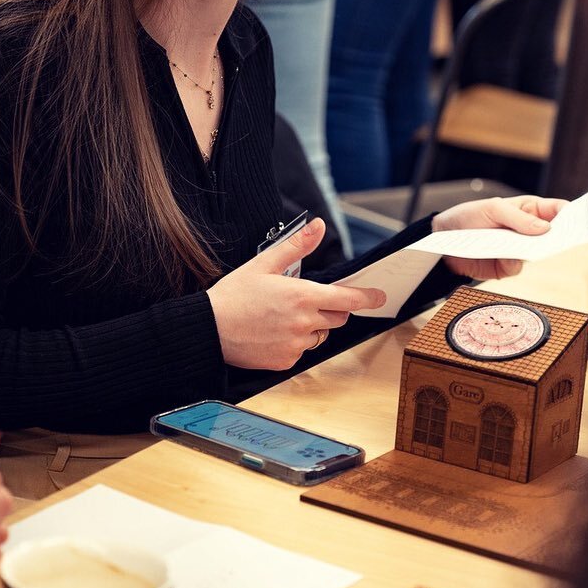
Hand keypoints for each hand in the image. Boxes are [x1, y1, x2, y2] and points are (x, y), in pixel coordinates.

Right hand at [207, 218, 386, 369]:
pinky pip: (301, 351)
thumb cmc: (233, 294)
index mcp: (301, 296)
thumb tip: (318, 226)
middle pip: (337, 318)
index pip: (347, 298)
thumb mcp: (263, 263)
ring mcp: (295, 345)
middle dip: (330, 309)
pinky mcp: (285, 362)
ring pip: (319, 335)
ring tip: (281, 318)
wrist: (207, 328)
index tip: (379, 296)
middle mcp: (303, 322)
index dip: (366, 297)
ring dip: (311, 326)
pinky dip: (293, 343)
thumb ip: (296, 246)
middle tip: (303, 301)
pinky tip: (271, 333)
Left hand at [431, 195, 567, 279]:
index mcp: (528, 210)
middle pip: (553, 235)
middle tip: (566, 238)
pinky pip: (517, 266)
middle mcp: (527, 231)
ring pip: (537, 253)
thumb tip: (545, 230)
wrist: (442, 240)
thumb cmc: (467, 217)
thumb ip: (518, 218)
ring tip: (531, 247)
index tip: (579, 219)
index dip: (570, 214)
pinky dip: (512, 262)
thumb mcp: (492, 209)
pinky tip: (503, 256)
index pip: (556, 210)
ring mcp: (518, 249)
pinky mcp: (506, 266)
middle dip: (560, 237)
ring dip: (533, 251)